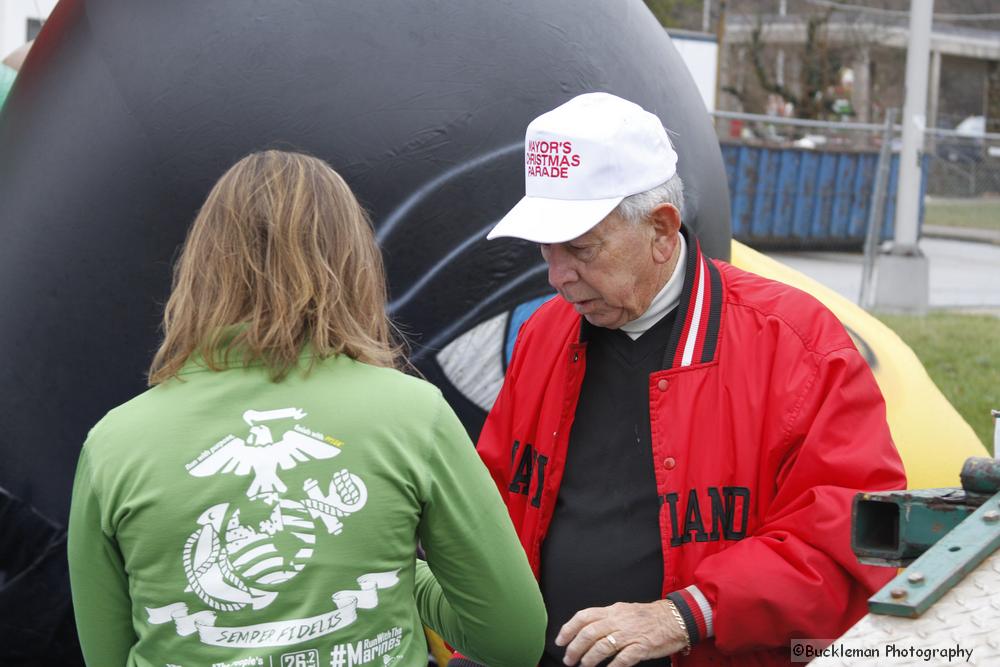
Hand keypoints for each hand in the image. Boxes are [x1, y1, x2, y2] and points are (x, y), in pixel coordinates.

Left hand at [555, 600, 687, 666]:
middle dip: (574, 648)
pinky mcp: (641, 647)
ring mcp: (629, 634)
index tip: (560, 640)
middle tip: (568, 659)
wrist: (674, 618)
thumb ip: (606, 619)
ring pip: (602, 646)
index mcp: (612, 610)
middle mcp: (618, 620)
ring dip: (589, 659)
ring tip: (583, 666)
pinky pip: (622, 658)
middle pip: (589, 633)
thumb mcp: (624, 611)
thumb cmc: (648, 617)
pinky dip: (611, 666)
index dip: (568, 628)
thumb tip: (586, 630)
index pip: (584, 616)